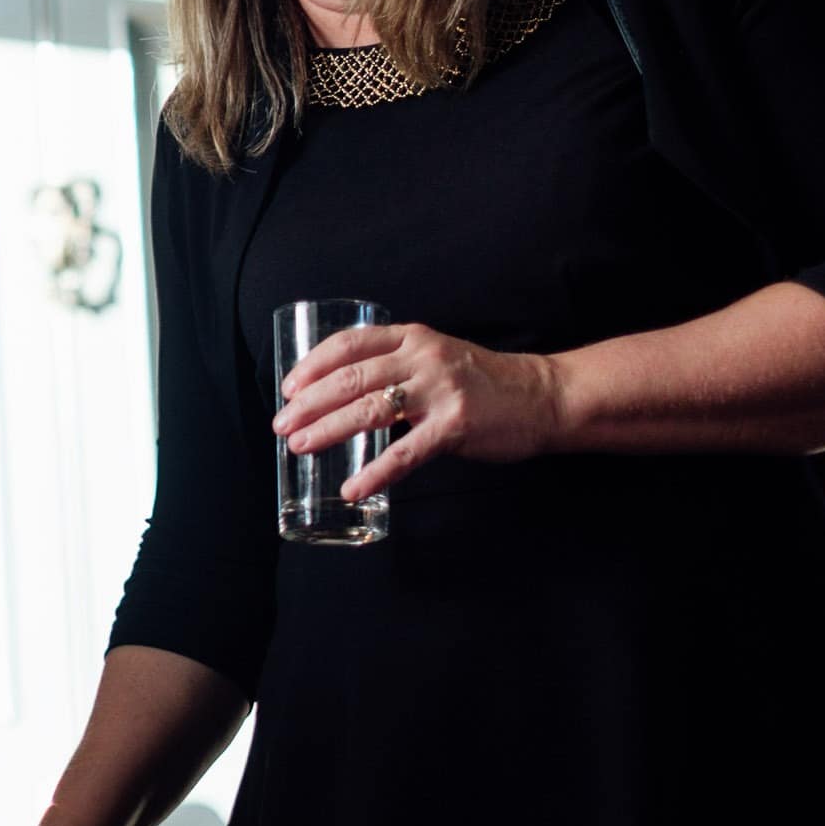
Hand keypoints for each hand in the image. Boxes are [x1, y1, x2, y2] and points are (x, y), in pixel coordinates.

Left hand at [274, 323, 562, 498]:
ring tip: (300, 446)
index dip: (312, 365)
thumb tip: (341, 393)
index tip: (287, 387)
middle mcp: (422, 358)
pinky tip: (353, 487)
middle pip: (350, 378)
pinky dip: (375, 472)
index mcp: (413, 338)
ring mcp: (439, 392)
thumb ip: (396, 367)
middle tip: (282, 424)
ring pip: (369, 410)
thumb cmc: (482, 381)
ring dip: (327, 430)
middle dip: (309, 403)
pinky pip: (405, 453)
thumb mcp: (436, 357)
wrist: (543, 396)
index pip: (349, 344)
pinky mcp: (456, 427)